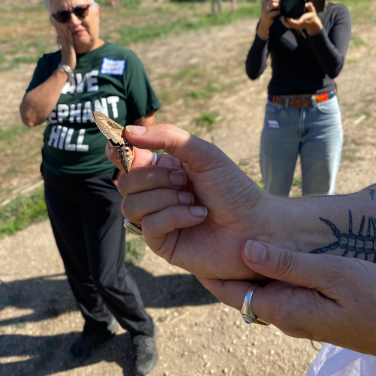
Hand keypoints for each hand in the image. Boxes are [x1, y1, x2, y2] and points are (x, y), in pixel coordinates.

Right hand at [51, 17, 75, 69]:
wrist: (66, 67)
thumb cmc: (67, 59)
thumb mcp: (66, 49)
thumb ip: (66, 43)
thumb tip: (65, 39)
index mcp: (62, 42)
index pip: (58, 32)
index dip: (56, 25)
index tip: (53, 18)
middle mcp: (63, 42)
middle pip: (59, 31)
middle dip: (56, 24)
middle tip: (53, 16)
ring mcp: (66, 45)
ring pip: (63, 35)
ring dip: (61, 28)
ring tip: (59, 20)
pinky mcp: (70, 49)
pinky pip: (70, 41)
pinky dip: (69, 36)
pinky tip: (69, 30)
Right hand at [114, 124, 276, 280]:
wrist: (257, 226)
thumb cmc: (234, 190)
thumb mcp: (204, 154)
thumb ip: (167, 137)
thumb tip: (128, 131)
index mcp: (161, 172)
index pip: (126, 160)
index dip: (119, 152)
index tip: (121, 144)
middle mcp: (155, 195)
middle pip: (125, 182)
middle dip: (155, 178)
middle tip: (185, 182)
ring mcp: (156, 220)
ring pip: (131, 205)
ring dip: (165, 199)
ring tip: (193, 201)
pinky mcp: (162, 244)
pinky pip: (149, 226)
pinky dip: (175, 217)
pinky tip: (198, 216)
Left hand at [197, 241, 375, 356]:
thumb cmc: (374, 298)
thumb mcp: (332, 274)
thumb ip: (288, 264)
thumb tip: (245, 249)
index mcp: (282, 308)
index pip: (228, 290)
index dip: (208, 268)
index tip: (195, 245)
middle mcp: (283, 317)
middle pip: (238, 291)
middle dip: (220, 267)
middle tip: (204, 236)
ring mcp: (296, 318)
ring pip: (256, 291)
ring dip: (242, 269)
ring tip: (226, 240)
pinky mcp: (309, 314)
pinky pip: (275, 293)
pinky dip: (263, 274)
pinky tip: (263, 255)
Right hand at [256, 0, 280, 35]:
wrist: (265, 22)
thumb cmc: (269, 13)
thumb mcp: (269, 7)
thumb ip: (273, 2)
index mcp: (264, 2)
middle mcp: (263, 5)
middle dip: (279, 1)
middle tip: (282, 3)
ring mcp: (264, 10)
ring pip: (273, 4)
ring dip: (279, 6)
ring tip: (281, 8)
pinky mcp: (267, 15)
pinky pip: (274, 12)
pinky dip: (278, 11)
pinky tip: (280, 12)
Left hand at [280, 1, 323, 34]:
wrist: (313, 24)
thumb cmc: (312, 16)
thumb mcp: (312, 10)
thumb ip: (310, 6)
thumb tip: (306, 4)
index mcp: (303, 20)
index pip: (297, 23)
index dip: (293, 21)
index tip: (289, 18)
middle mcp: (299, 24)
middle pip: (290, 25)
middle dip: (285, 21)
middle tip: (283, 15)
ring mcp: (296, 26)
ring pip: (288, 26)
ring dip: (284, 22)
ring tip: (282, 16)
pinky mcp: (295, 26)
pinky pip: (288, 26)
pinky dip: (285, 22)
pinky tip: (283, 18)